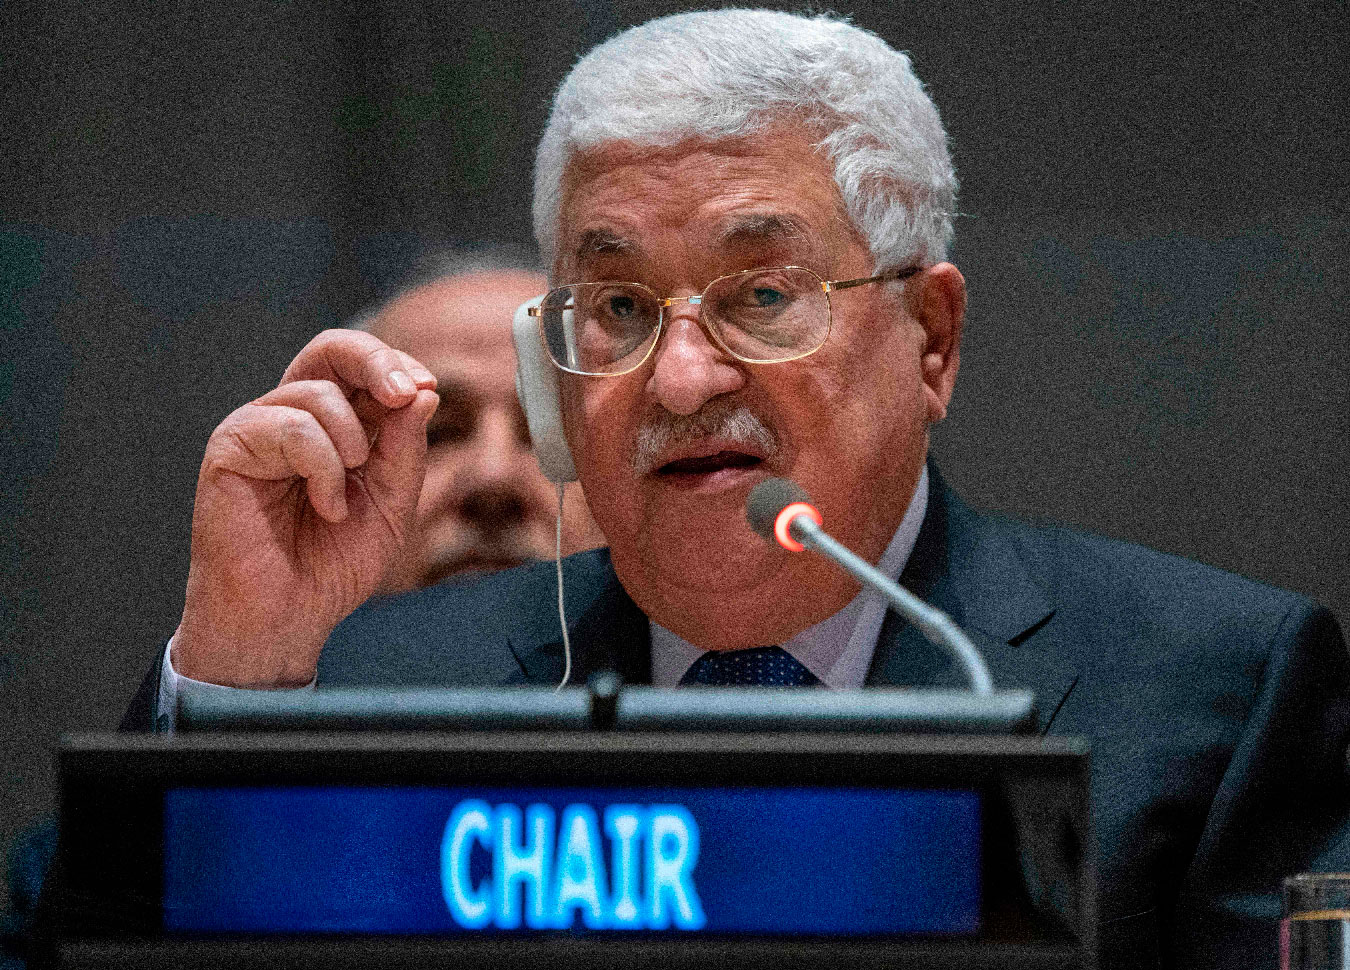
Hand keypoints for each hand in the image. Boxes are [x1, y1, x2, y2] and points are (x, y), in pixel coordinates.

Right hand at [172, 329, 439, 686]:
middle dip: (375, 361)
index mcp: (333, 424)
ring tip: (346, 497)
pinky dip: (323, 468)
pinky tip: (326, 507)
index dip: (396, 366)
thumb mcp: (391, 504)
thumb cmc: (332, 564)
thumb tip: (423, 393)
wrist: (287, 617)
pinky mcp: (231, 447)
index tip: (426, 387)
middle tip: (404, 392)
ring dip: (351, 444)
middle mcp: (293, 415)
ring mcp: (259, 427)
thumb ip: (406, 450)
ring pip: (317, 393)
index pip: (362, 367)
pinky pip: (291, 426)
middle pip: (330, 349)